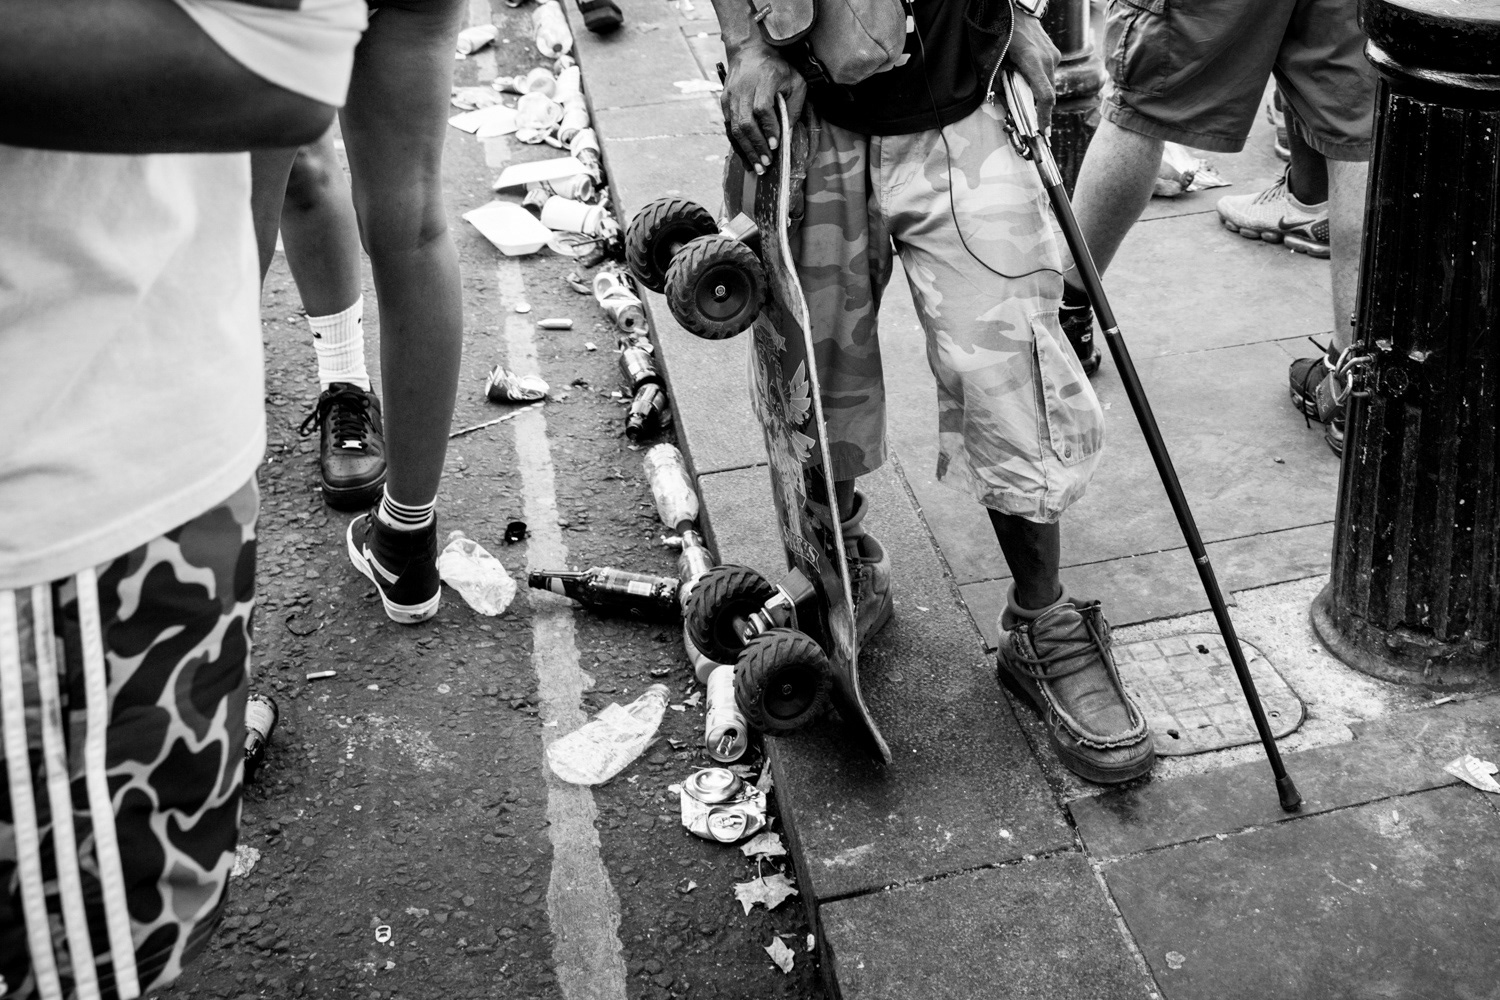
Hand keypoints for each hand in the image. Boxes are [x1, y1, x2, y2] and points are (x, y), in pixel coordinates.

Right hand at [720, 44, 806, 174]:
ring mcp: (731, 96)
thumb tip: (789, 133)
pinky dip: (737, 145)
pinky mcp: (724, 102)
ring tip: (756, 167)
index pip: (762, 108)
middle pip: (745, 122)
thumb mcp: (795, 81)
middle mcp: (743, 88)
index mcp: (763, 80)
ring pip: (735, 128)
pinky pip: (729, 128)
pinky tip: (745, 157)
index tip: (776, 145)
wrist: (749, 50)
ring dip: (746, 150)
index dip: (769, 128)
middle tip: (766, 163)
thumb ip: (794, 106)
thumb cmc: (777, 67)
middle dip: (756, 146)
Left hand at [1005, 8, 1059, 131]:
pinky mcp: (1055, 54)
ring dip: (1038, 94)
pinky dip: (1040, 82)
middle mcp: (1047, 60)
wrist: (1018, 11)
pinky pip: (1048, 75)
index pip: (1045, 96)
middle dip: (1040, 109)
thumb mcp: (995, 59)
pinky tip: (1028, 80)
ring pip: (1049, 85)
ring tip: (1026, 96)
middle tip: (1033, 124)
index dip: (1044, 117)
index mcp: (1032, 62)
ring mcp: (1053, 56)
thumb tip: (1002, 102)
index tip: (1043, 132)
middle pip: (1047, 93)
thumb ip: (998, 81)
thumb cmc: (1003, 34)